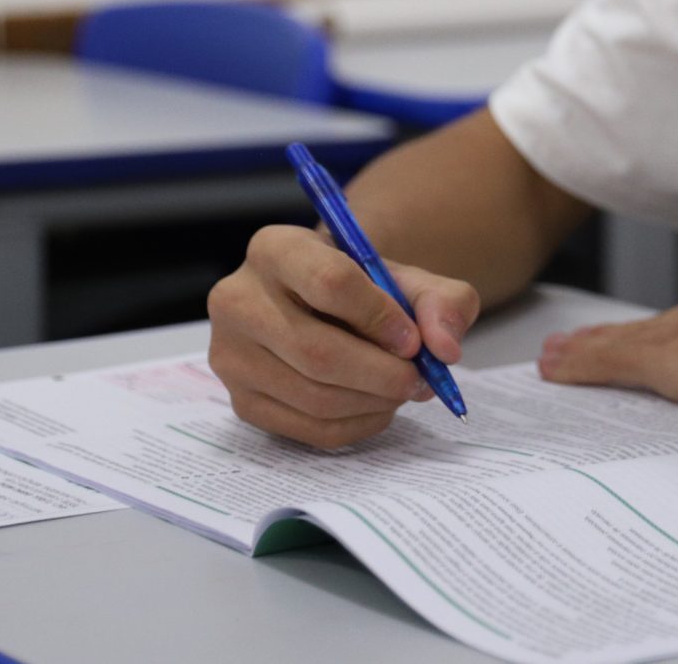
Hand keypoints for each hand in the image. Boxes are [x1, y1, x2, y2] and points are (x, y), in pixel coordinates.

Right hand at [206, 224, 479, 447]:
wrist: (324, 311)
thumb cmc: (365, 290)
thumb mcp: (408, 280)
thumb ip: (442, 301)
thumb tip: (445, 348)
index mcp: (275, 249)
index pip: (329, 281)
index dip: (379, 316)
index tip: (413, 339)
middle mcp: (238, 299)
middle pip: (316, 350)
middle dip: (381, 372)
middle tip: (419, 379)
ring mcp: (231, 356)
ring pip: (313, 395)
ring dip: (373, 401)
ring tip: (403, 389)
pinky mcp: (241, 402)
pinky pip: (307, 428)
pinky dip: (357, 424)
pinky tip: (378, 406)